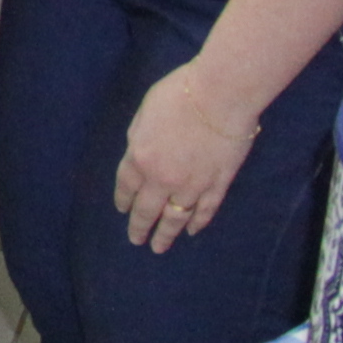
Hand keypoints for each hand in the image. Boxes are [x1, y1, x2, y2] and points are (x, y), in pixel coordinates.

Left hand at [115, 65, 264, 250]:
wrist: (220, 95)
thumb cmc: (179, 94)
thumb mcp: (144, 113)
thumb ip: (138, 138)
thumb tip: (138, 154)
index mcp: (139, 158)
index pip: (126, 187)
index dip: (123, 201)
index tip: (122, 211)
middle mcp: (162, 179)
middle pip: (147, 210)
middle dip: (140, 227)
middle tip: (137, 241)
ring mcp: (192, 185)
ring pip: (175, 218)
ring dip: (166, 235)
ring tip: (159, 248)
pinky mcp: (218, 185)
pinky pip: (205, 210)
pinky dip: (198, 223)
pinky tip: (192, 231)